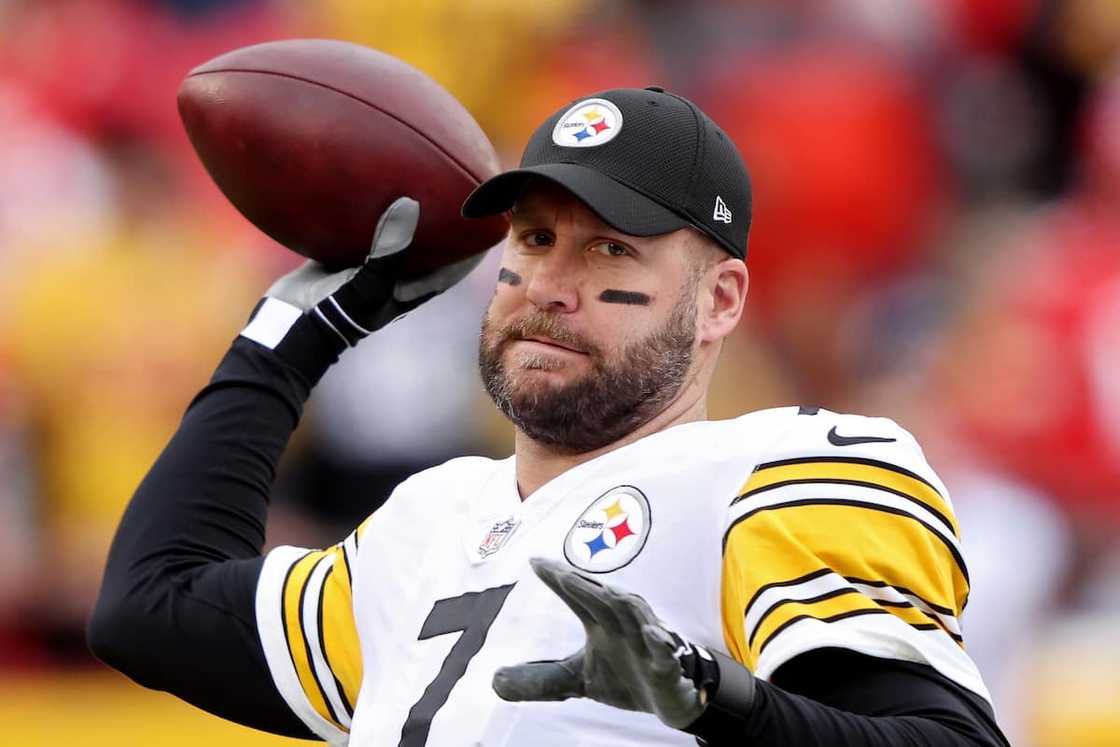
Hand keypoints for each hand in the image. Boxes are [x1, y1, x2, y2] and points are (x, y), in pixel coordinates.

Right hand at [267, 196, 482, 345]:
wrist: (288, 326)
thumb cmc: (335, 315)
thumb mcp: (366, 283)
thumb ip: (389, 249)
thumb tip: (409, 204)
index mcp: (412, 287)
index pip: (457, 263)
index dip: (476, 243)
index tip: (492, 214)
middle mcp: (395, 274)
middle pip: (431, 243)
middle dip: (445, 219)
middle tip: (460, 182)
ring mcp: (368, 265)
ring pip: (396, 231)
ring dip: (406, 208)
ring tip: (414, 172)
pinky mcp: (342, 255)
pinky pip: (361, 225)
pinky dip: (366, 206)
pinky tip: (360, 176)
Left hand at [493, 557, 734, 729]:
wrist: (666, 699)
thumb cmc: (624, 676)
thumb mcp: (576, 679)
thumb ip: (541, 678)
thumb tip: (494, 682)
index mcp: (600, 623)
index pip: (576, 594)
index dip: (557, 577)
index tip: (533, 560)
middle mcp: (622, 626)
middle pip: (602, 599)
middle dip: (584, 586)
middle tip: (560, 574)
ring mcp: (647, 644)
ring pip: (638, 616)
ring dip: (625, 603)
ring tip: (609, 592)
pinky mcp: (667, 667)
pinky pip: (665, 652)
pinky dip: (660, 643)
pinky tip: (653, 635)